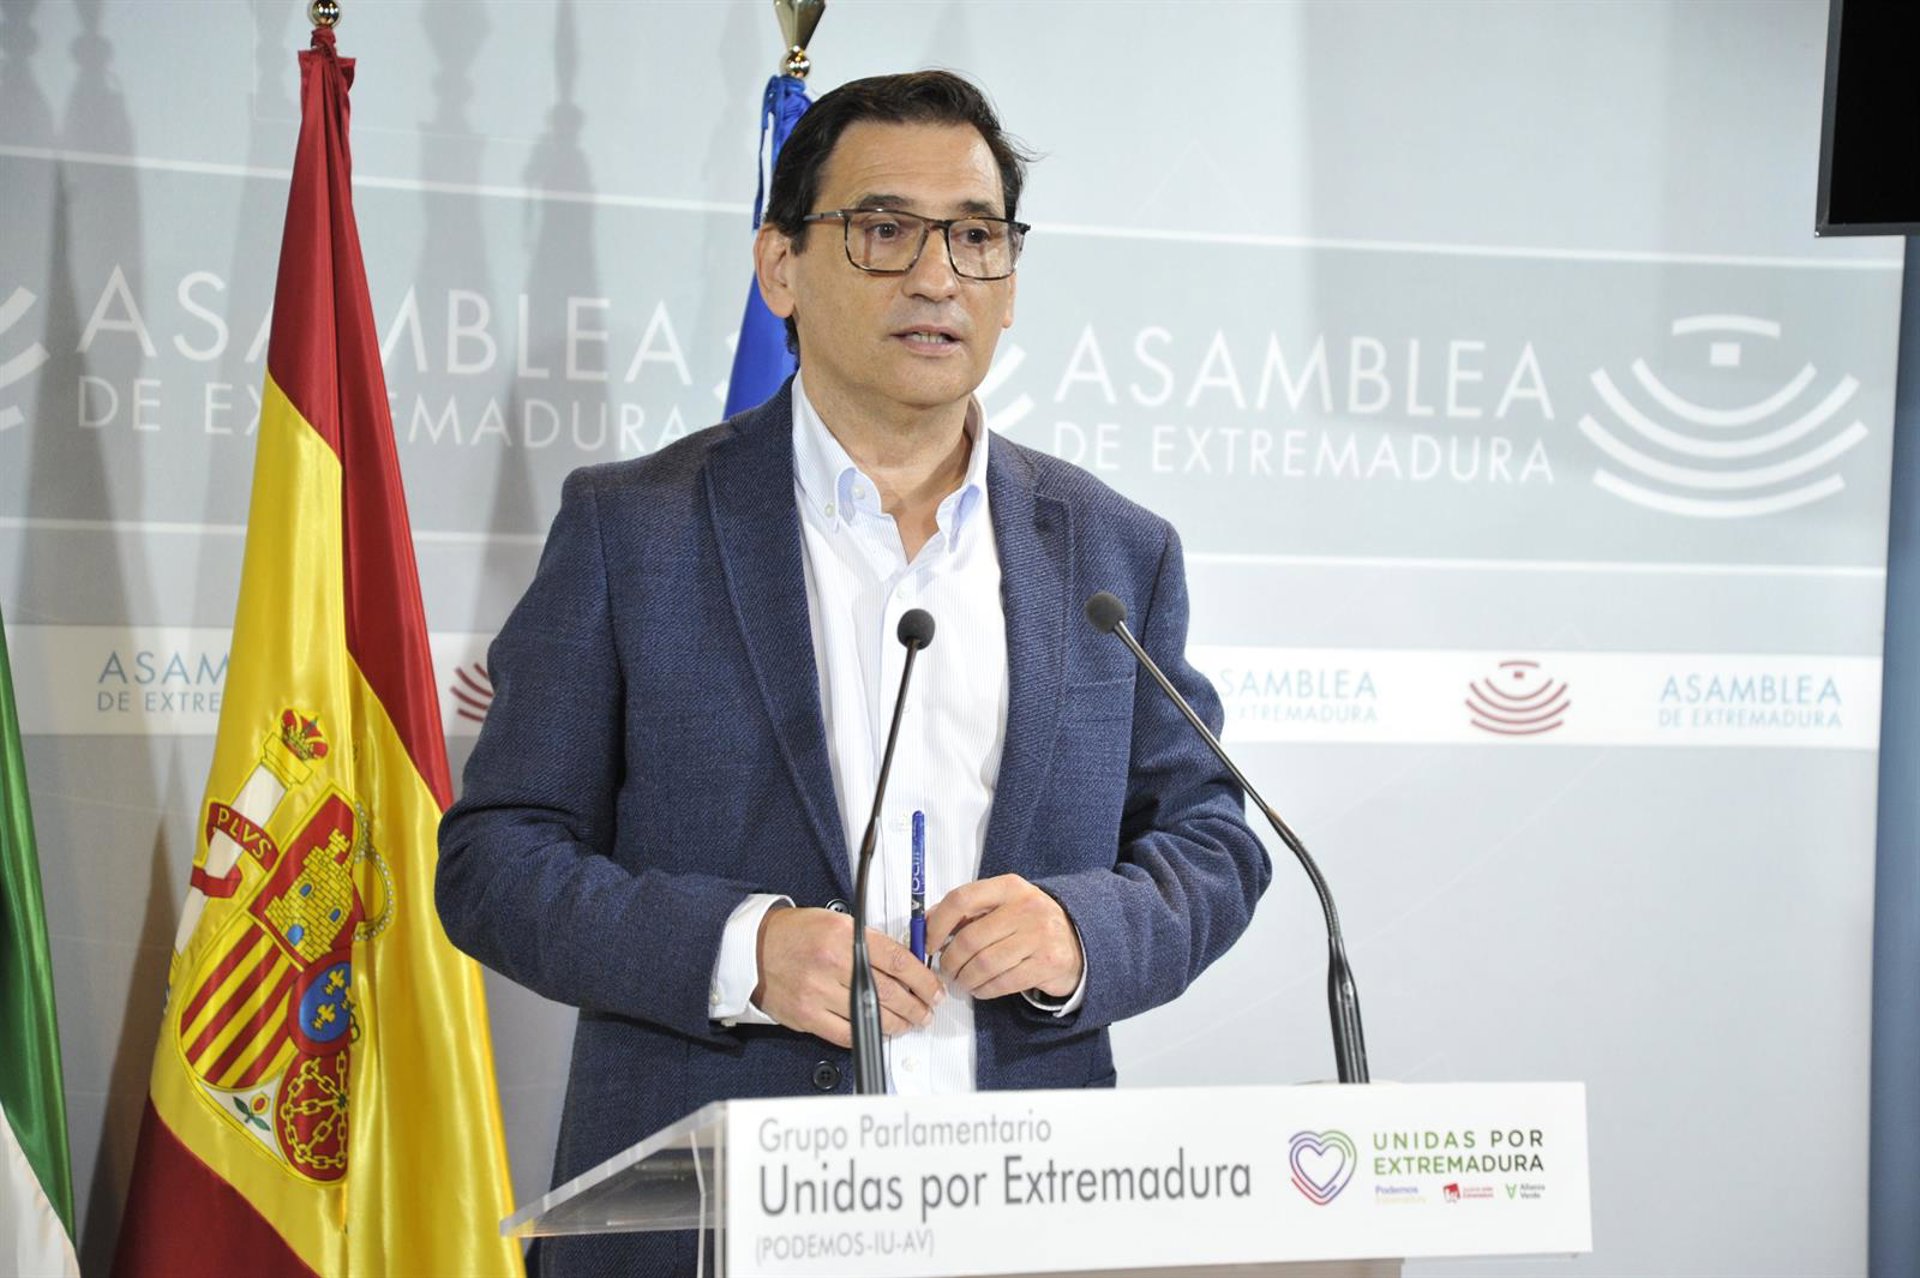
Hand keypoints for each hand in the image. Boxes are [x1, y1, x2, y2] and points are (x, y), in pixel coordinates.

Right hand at [752, 907, 943, 1047]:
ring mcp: (819, 991)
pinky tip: (879, 1031)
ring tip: (909, 1023)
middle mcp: (833, 963)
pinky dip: (867, 1034)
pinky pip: (846, 1033)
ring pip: (872, 1016)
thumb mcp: (837, 922)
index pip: (897, 959)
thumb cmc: (795, 933)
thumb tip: (904, 963)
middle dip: (917, 1005)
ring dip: (898, 1024)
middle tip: (927, 1010)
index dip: (922, 979)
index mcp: (844, 935)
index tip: (933, 988)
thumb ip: (868, 942)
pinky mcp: (807, 1015)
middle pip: (890, 992)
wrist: (753, 948)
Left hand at [923, 875, 1082, 999]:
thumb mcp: (1003, 905)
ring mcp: (1039, 936)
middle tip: (945, 970)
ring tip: (961, 982)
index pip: (962, 899)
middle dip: (949, 961)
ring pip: (983, 965)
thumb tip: (926, 923)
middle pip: (969, 939)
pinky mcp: (1047, 964)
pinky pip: (1002, 983)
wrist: (1077, 939)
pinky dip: (984, 990)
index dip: (937, 924)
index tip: (929, 943)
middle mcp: (1026, 907)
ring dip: (965, 980)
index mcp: (1009, 887)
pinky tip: (980, 988)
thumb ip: (967, 911)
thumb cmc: (1029, 923)